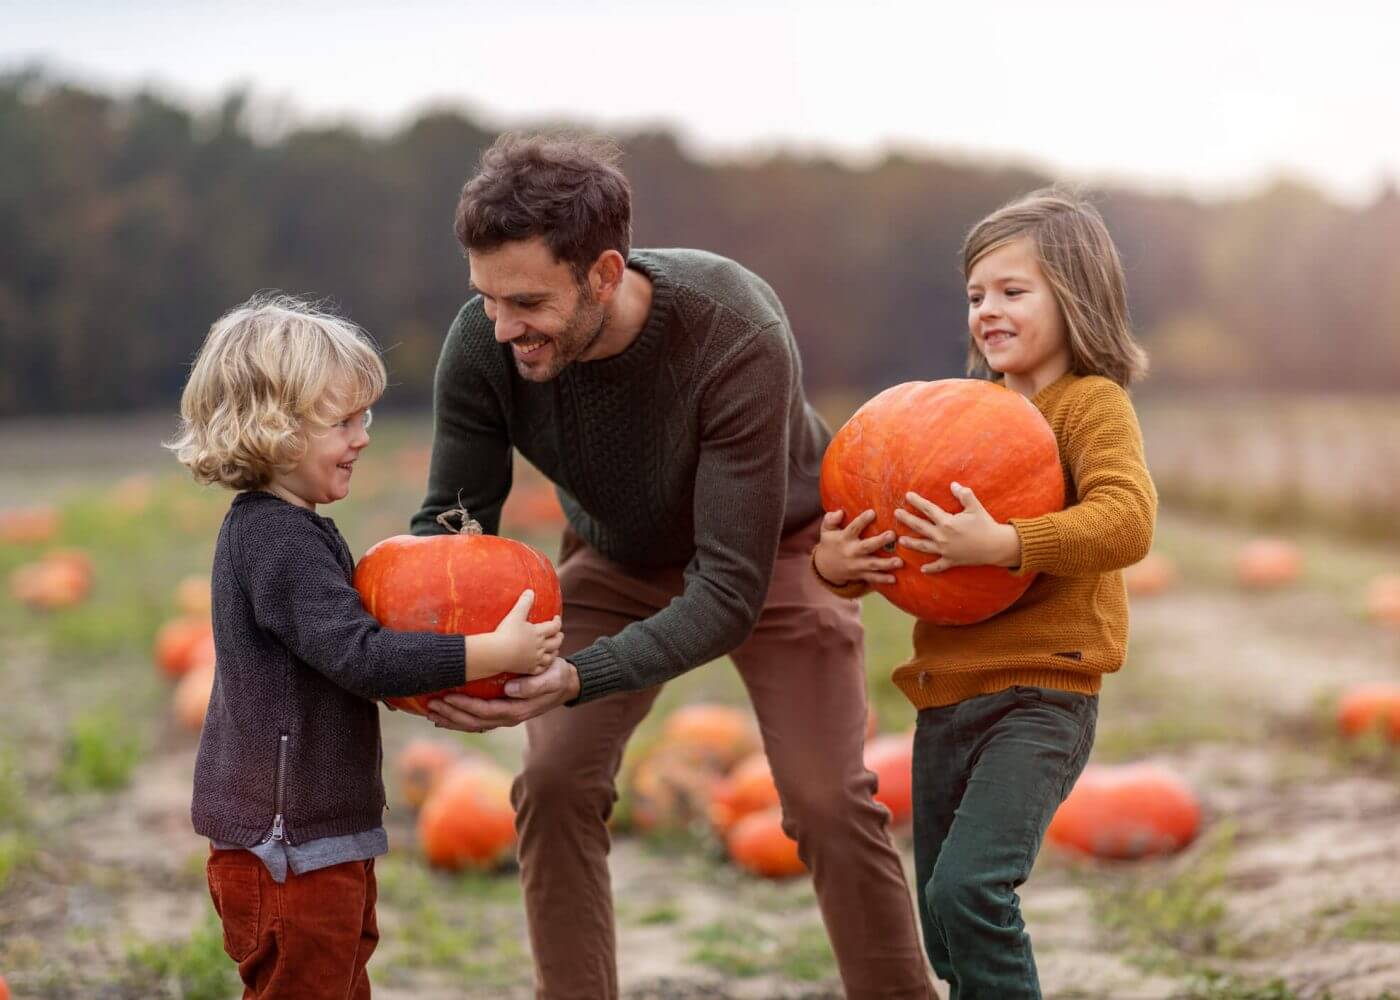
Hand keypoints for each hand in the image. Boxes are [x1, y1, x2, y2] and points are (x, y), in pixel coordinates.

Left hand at [426, 657, 580, 732]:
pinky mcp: (501, 712)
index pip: (485, 711)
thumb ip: (533, 686)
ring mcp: (504, 716)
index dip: (465, 706)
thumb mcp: (551, 678)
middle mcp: (508, 717)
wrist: (566, 683)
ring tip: (431, 712)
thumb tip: (509, 690)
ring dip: (451, 719)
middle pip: (474, 722)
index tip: (447, 697)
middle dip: (451, 714)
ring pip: (472, 724)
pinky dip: (459, 719)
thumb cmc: (557, 676)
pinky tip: (444, 716)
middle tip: (431, 705)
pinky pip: (477, 720)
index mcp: (517, 710)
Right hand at [465, 590, 563, 680]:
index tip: (557, 618)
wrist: (497, 653)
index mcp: (539, 633)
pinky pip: (541, 669)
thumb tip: (530, 591)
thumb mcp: (515, 614)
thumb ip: (524, 603)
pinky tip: (544, 664)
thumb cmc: (506, 633)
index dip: (558, 622)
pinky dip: (545, 666)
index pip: (554, 627)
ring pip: (551, 656)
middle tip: (558, 634)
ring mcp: (535, 659)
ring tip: (554, 649)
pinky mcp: (529, 669)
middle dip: (559, 637)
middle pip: (556, 642)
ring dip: (555, 651)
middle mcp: (540, 647)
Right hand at [813, 509, 902, 585]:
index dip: (862, 520)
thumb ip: (830, 520)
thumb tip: (839, 512)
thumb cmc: (830, 543)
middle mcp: (851, 552)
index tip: (872, 512)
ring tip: (900, 561)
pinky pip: (872, 578)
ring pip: (873, 564)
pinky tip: (894, 579)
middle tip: (892, 535)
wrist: (825, 567)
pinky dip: (883, 579)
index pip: (853, 528)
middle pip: (867, 547)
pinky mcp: (860, 574)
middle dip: (880, 541)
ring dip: (887, 564)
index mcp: (844, 539)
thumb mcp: (826, 530)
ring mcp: (857, 565)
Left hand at [895, 482, 1020, 572]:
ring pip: (923, 547)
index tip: (907, 496)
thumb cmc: (986, 524)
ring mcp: (945, 550)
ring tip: (901, 541)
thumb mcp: (975, 507)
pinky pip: (939, 566)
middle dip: (907, 520)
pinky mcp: (952, 561)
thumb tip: (953, 484)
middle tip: (896, 514)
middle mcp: (942, 537)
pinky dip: (930, 568)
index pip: (928, 509)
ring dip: (911, 543)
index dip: (917, 502)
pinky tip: (923, 570)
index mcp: (947, 522)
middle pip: (920, 527)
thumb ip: (963, 494)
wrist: (996, 546)